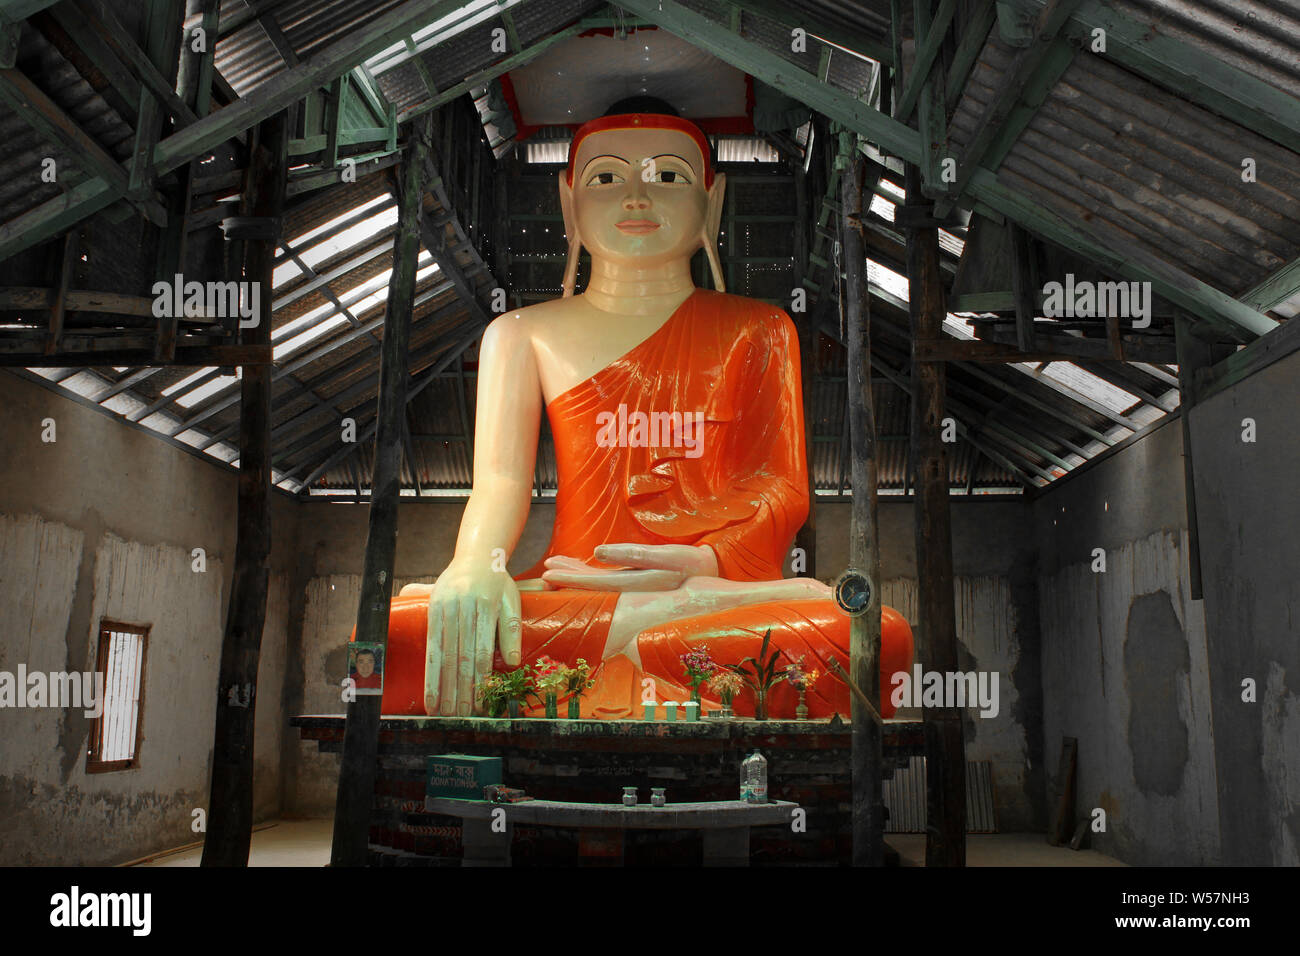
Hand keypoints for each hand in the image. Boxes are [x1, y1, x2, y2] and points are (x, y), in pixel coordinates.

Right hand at [424, 558, 522, 716]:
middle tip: (462, 716)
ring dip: (443, 687)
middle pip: (460, 656)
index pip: (481, 650)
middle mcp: (462, 607)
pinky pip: (431, 648)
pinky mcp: (433, 612)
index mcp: (484, 605)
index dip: (480, 679)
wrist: (476, 558)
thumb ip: (510, 630)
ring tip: (445, 712)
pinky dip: (431, 674)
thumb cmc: (498, 584)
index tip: (481, 703)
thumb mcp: (512, 600)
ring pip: (444, 655)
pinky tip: (430, 695)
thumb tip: (514, 663)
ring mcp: (445, 609)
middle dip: (460, 690)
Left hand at [540, 543, 718, 591]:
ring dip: (576, 573)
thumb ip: (632, 555)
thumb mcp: (667, 557)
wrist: (714, 578)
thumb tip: (598, 552)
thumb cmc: (691, 564)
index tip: (549, 572)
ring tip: (554, 565)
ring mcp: (635, 588)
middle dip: (567, 576)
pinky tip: (579, 565)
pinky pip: (610, 578)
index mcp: (633, 584)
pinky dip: (591, 571)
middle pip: (591, 584)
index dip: (570, 577)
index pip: (594, 583)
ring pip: (598, 581)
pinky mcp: (639, 581)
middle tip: (545, 571)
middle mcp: (630, 590)